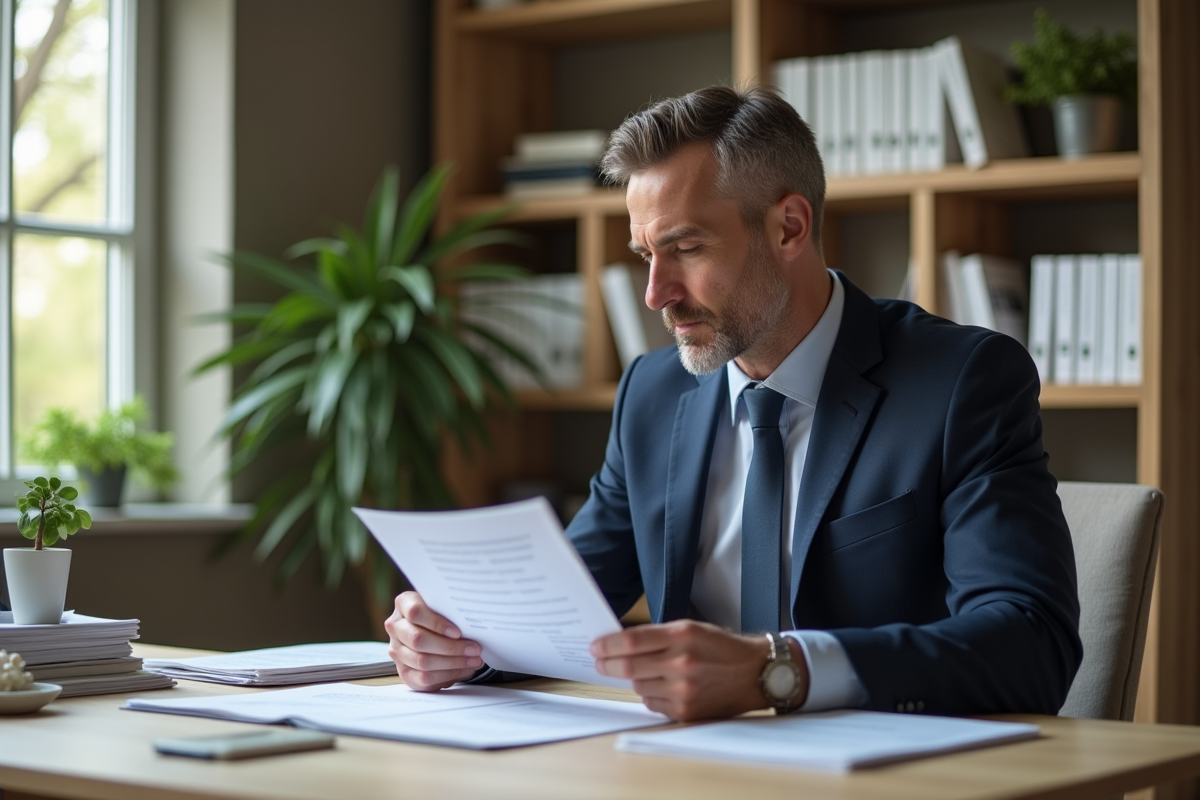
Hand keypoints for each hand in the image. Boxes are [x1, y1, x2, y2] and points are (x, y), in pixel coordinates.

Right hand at [384, 591, 483, 691]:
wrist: (431, 629)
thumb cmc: (443, 614)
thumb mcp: (444, 605)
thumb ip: (451, 611)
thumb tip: (472, 624)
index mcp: (403, 604)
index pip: (415, 612)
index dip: (437, 623)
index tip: (458, 632)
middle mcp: (396, 627)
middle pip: (418, 639)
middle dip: (450, 647)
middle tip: (474, 649)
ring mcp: (396, 650)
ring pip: (422, 661)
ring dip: (453, 663)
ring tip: (474, 660)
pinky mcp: (403, 671)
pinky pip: (424, 678)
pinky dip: (448, 675)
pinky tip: (464, 669)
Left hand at [590, 620, 808, 720]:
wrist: (756, 673)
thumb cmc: (722, 648)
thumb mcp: (692, 628)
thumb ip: (658, 636)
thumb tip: (621, 644)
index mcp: (682, 636)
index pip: (631, 641)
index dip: (608, 644)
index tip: (595, 646)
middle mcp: (681, 663)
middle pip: (628, 666)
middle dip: (608, 663)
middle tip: (600, 661)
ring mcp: (683, 690)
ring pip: (638, 685)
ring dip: (636, 678)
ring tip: (649, 671)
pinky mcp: (686, 712)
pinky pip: (652, 703)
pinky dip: (651, 694)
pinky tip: (664, 686)